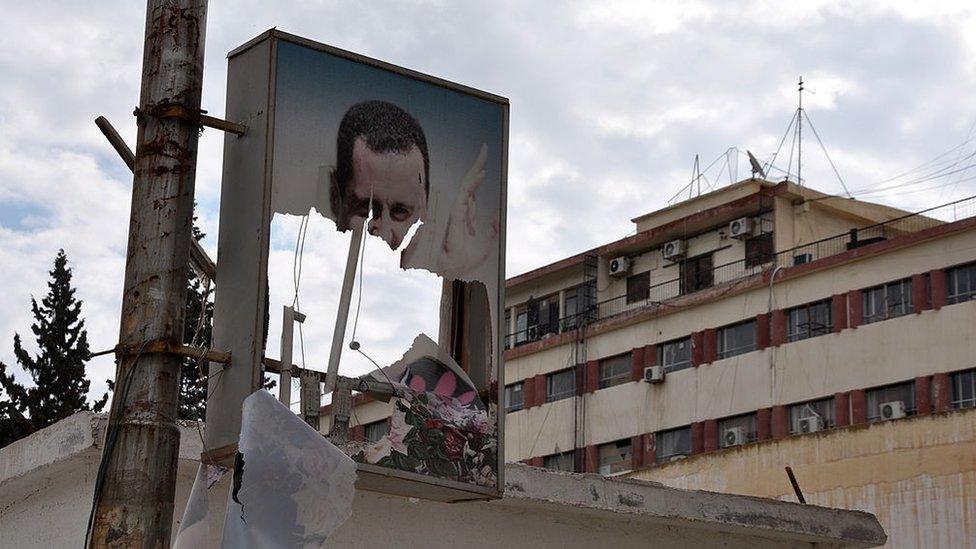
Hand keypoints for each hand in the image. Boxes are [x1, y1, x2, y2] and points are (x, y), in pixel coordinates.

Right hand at [437, 144, 497, 278]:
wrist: (455, 271)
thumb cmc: (465, 261)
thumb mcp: (486, 247)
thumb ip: (492, 233)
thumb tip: (497, 219)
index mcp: (465, 214)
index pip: (472, 190)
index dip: (477, 175)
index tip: (484, 163)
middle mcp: (460, 209)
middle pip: (470, 182)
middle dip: (477, 164)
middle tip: (485, 148)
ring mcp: (457, 211)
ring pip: (467, 184)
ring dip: (476, 168)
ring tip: (485, 152)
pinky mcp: (455, 215)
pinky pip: (465, 195)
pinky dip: (473, 183)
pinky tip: (482, 173)